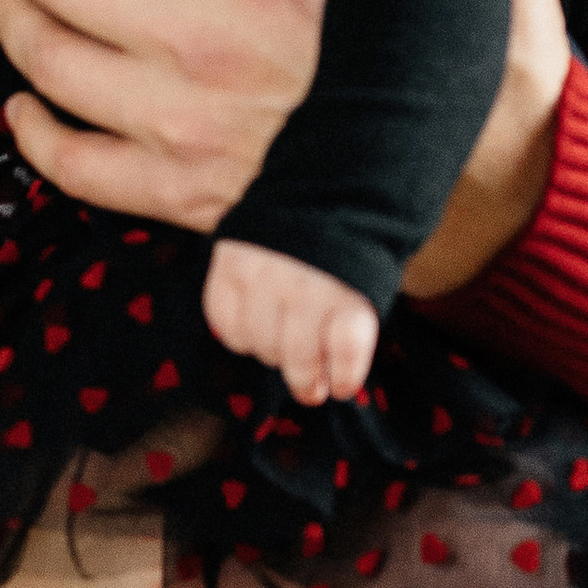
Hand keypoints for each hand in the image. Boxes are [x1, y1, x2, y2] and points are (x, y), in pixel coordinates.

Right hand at [202, 238, 376, 403]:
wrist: (314, 198)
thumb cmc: (342, 263)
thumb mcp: (362, 292)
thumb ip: (348, 334)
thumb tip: (331, 386)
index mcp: (348, 289)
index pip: (345, 349)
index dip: (344, 378)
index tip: (339, 389)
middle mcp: (304, 284)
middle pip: (298, 356)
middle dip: (305, 381)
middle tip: (308, 387)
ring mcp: (262, 275)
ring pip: (259, 344)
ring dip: (271, 354)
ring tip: (281, 344)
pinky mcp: (227, 267)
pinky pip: (225, 324)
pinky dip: (239, 336)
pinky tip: (254, 327)